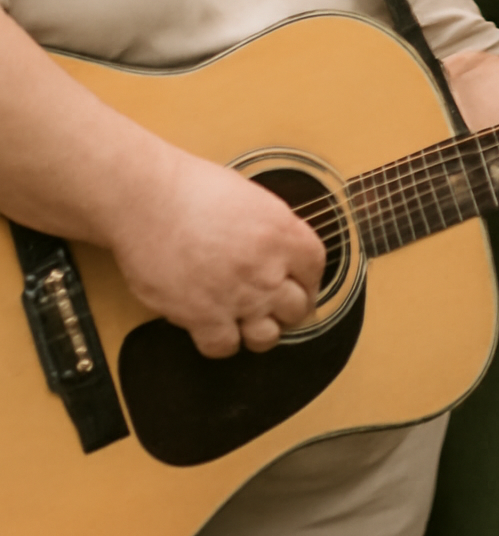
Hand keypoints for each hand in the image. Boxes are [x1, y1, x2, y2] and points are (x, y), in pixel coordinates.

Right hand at [108, 145, 325, 357]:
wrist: (146, 200)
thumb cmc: (190, 189)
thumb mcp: (249, 197)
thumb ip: (272, 229)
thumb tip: (281, 251)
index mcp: (281, 232)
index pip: (316, 268)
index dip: (308, 279)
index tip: (300, 284)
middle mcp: (266, 268)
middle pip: (297, 307)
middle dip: (287, 308)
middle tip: (271, 304)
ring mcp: (237, 296)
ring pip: (267, 336)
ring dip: (258, 331)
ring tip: (245, 319)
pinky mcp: (203, 316)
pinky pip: (224, 347)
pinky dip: (221, 341)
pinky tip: (213, 326)